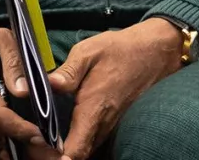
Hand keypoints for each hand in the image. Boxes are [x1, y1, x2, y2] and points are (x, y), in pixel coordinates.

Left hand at [46, 18, 185, 159]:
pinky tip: (71, 126)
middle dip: (58, 154)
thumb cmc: (123, 48)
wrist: (160, 49)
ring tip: (51, 137)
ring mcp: (115, 123)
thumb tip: (40, 87)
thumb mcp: (90, 51)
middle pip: (80, 154)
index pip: (75, 151)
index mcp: (94, 108)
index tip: (40, 150)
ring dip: (71, 147)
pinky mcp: (119, 120)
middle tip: (39, 143)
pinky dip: (83, 139)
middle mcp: (106, 122)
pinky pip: (98, 138)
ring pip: (89, 147)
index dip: (56, 158)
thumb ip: (66, 72)